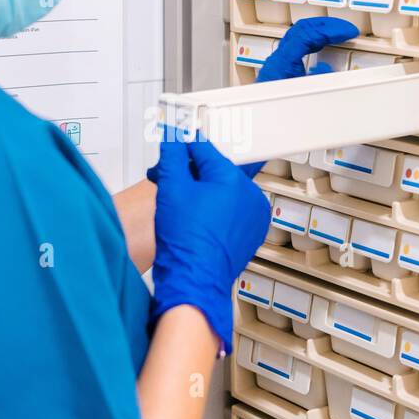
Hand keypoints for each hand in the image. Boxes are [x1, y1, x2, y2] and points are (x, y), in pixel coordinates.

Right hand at [148, 130, 270, 354]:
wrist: (194, 280)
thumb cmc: (186, 243)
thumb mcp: (171, 189)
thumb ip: (172, 156)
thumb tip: (172, 138)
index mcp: (232, 178)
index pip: (203, 148)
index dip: (181, 147)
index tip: (172, 144)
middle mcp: (249, 194)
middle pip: (213, 170)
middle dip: (188, 174)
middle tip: (166, 181)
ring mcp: (252, 215)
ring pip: (222, 191)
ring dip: (201, 192)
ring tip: (179, 206)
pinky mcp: (250, 232)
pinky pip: (230, 211)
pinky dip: (213, 211)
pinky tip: (194, 221)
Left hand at [242, 15, 358, 175]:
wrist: (253, 134)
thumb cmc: (271, 119)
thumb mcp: (301, 101)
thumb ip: (317, 83)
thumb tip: (326, 69)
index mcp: (282, 62)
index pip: (307, 33)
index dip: (329, 29)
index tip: (347, 32)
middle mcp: (277, 61)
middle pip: (302, 31)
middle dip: (325, 26)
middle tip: (344, 30)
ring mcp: (277, 66)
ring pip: (299, 39)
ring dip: (319, 35)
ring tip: (336, 37)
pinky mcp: (279, 74)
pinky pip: (297, 51)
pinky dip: (313, 47)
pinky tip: (323, 53)